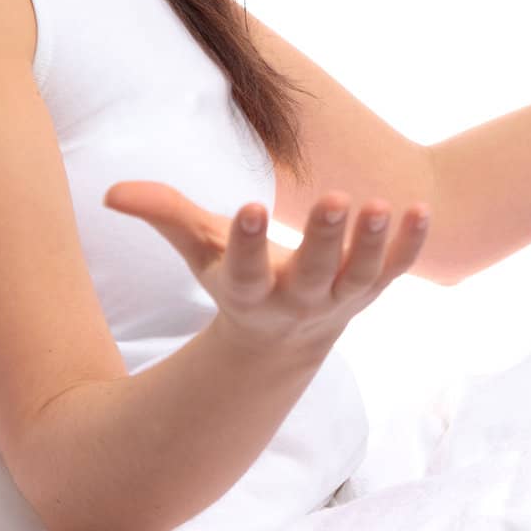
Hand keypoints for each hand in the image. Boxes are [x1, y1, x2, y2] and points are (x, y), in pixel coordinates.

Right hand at [102, 181, 430, 353]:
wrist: (285, 339)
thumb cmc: (237, 279)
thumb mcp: (200, 250)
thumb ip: (165, 216)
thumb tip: (111, 191)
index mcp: (249, 293)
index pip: (245, 270)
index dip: (247, 241)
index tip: (249, 206)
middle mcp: (298, 301)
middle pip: (313, 274)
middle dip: (324, 238)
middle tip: (336, 198)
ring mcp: (341, 298)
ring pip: (362, 275)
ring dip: (373, 242)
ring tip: (380, 204)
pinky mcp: (372, 288)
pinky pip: (396, 268)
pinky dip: (410, 243)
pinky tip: (418, 209)